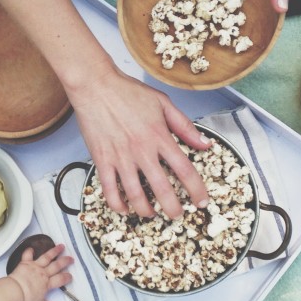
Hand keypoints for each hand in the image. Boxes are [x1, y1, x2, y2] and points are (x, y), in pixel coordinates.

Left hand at [8, 242, 72, 300]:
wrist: (15, 290)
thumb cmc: (26, 297)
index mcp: (47, 283)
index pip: (60, 279)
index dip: (66, 277)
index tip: (70, 276)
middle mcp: (43, 273)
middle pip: (57, 266)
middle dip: (65, 261)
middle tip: (71, 258)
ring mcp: (35, 267)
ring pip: (47, 257)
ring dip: (54, 251)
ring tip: (60, 246)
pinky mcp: (26, 263)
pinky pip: (27, 255)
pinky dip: (29, 251)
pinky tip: (31, 247)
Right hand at [69, 65, 209, 218]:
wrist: (95, 86)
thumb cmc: (128, 92)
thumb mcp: (163, 103)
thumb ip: (185, 126)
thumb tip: (205, 145)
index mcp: (160, 137)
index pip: (185, 171)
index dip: (196, 191)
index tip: (201, 202)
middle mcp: (142, 151)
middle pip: (162, 189)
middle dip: (173, 208)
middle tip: (177, 215)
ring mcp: (121, 158)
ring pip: (135, 195)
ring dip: (146, 211)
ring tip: (152, 214)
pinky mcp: (102, 161)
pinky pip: (110, 191)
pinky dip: (117, 204)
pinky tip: (124, 209)